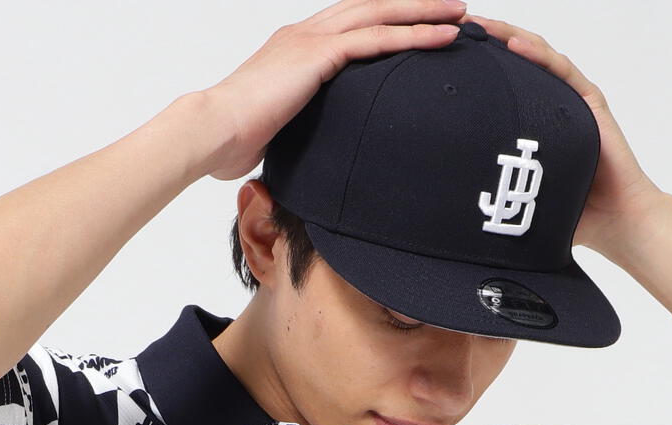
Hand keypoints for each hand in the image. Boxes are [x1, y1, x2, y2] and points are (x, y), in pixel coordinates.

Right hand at [199, 0, 471, 181]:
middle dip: (411, 5)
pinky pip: (376, 38)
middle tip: (450, 7)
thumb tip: (309, 161)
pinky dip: (413, 35)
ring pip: (379, 14)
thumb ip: (297, 133)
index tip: (411, 22)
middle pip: (369, 7)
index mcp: (293, 49)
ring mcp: (311, 40)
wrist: (211, 131)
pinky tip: (443, 36)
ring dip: (423, 12)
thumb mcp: (274, 133)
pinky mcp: (317, 55)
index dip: (382, 20)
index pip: (347, 24)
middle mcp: (304, 34)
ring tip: (460, 14)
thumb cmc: (230, 142)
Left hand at [463, 13, 667, 254]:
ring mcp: (571, 98)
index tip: (441, 55)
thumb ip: (491, 189)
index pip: (499, 83)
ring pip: (535, 55)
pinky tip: (513, 44)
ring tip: (477, 25)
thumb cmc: (569, 212)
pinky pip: (561, 70)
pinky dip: (537, 54)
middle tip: (451, 27)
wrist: (614, 221)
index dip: (474, 66)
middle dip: (485, 40)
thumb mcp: (517, 198)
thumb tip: (445, 210)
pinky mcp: (589, 101)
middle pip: (514, 60)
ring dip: (507, 36)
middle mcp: (551, 103)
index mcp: (532, 122)